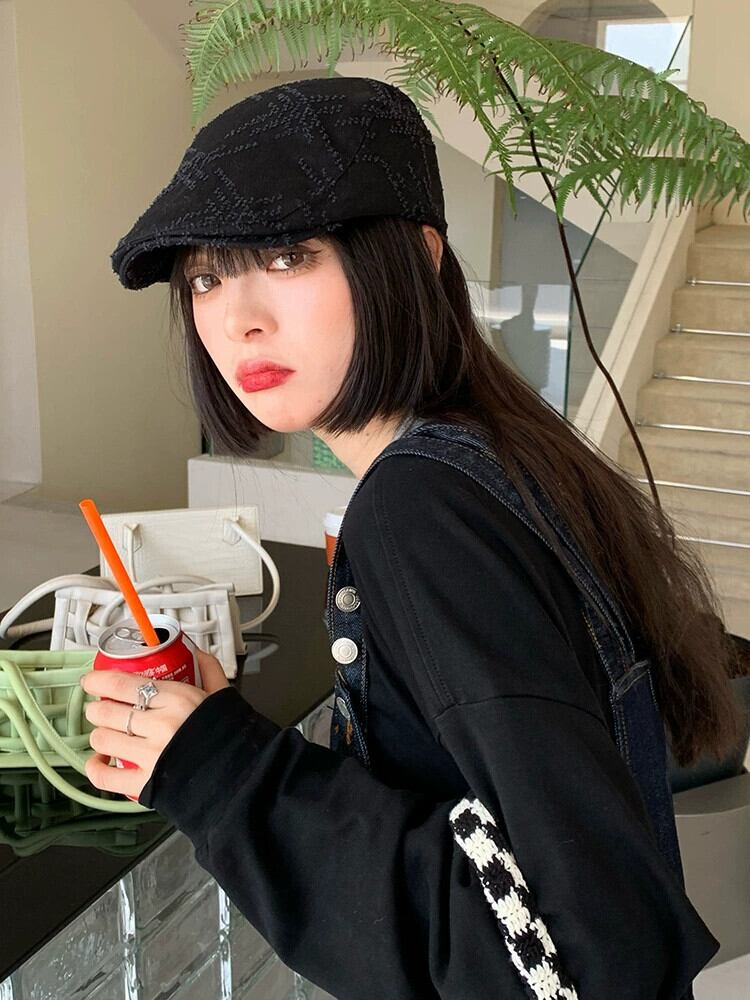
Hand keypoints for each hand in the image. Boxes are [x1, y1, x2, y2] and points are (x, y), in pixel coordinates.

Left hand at [80, 649, 229, 801]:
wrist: (246, 777)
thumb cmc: (235, 738)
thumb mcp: (224, 696)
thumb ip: (209, 671)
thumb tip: (198, 654)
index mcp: (178, 700)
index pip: (123, 684)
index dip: (99, 681)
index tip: (91, 681)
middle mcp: (161, 725)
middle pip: (107, 711)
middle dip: (98, 709)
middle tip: (101, 710)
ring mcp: (151, 756)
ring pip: (102, 739)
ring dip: (100, 735)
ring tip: (107, 734)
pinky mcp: (146, 784)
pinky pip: (105, 776)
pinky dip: (95, 768)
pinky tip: (99, 761)